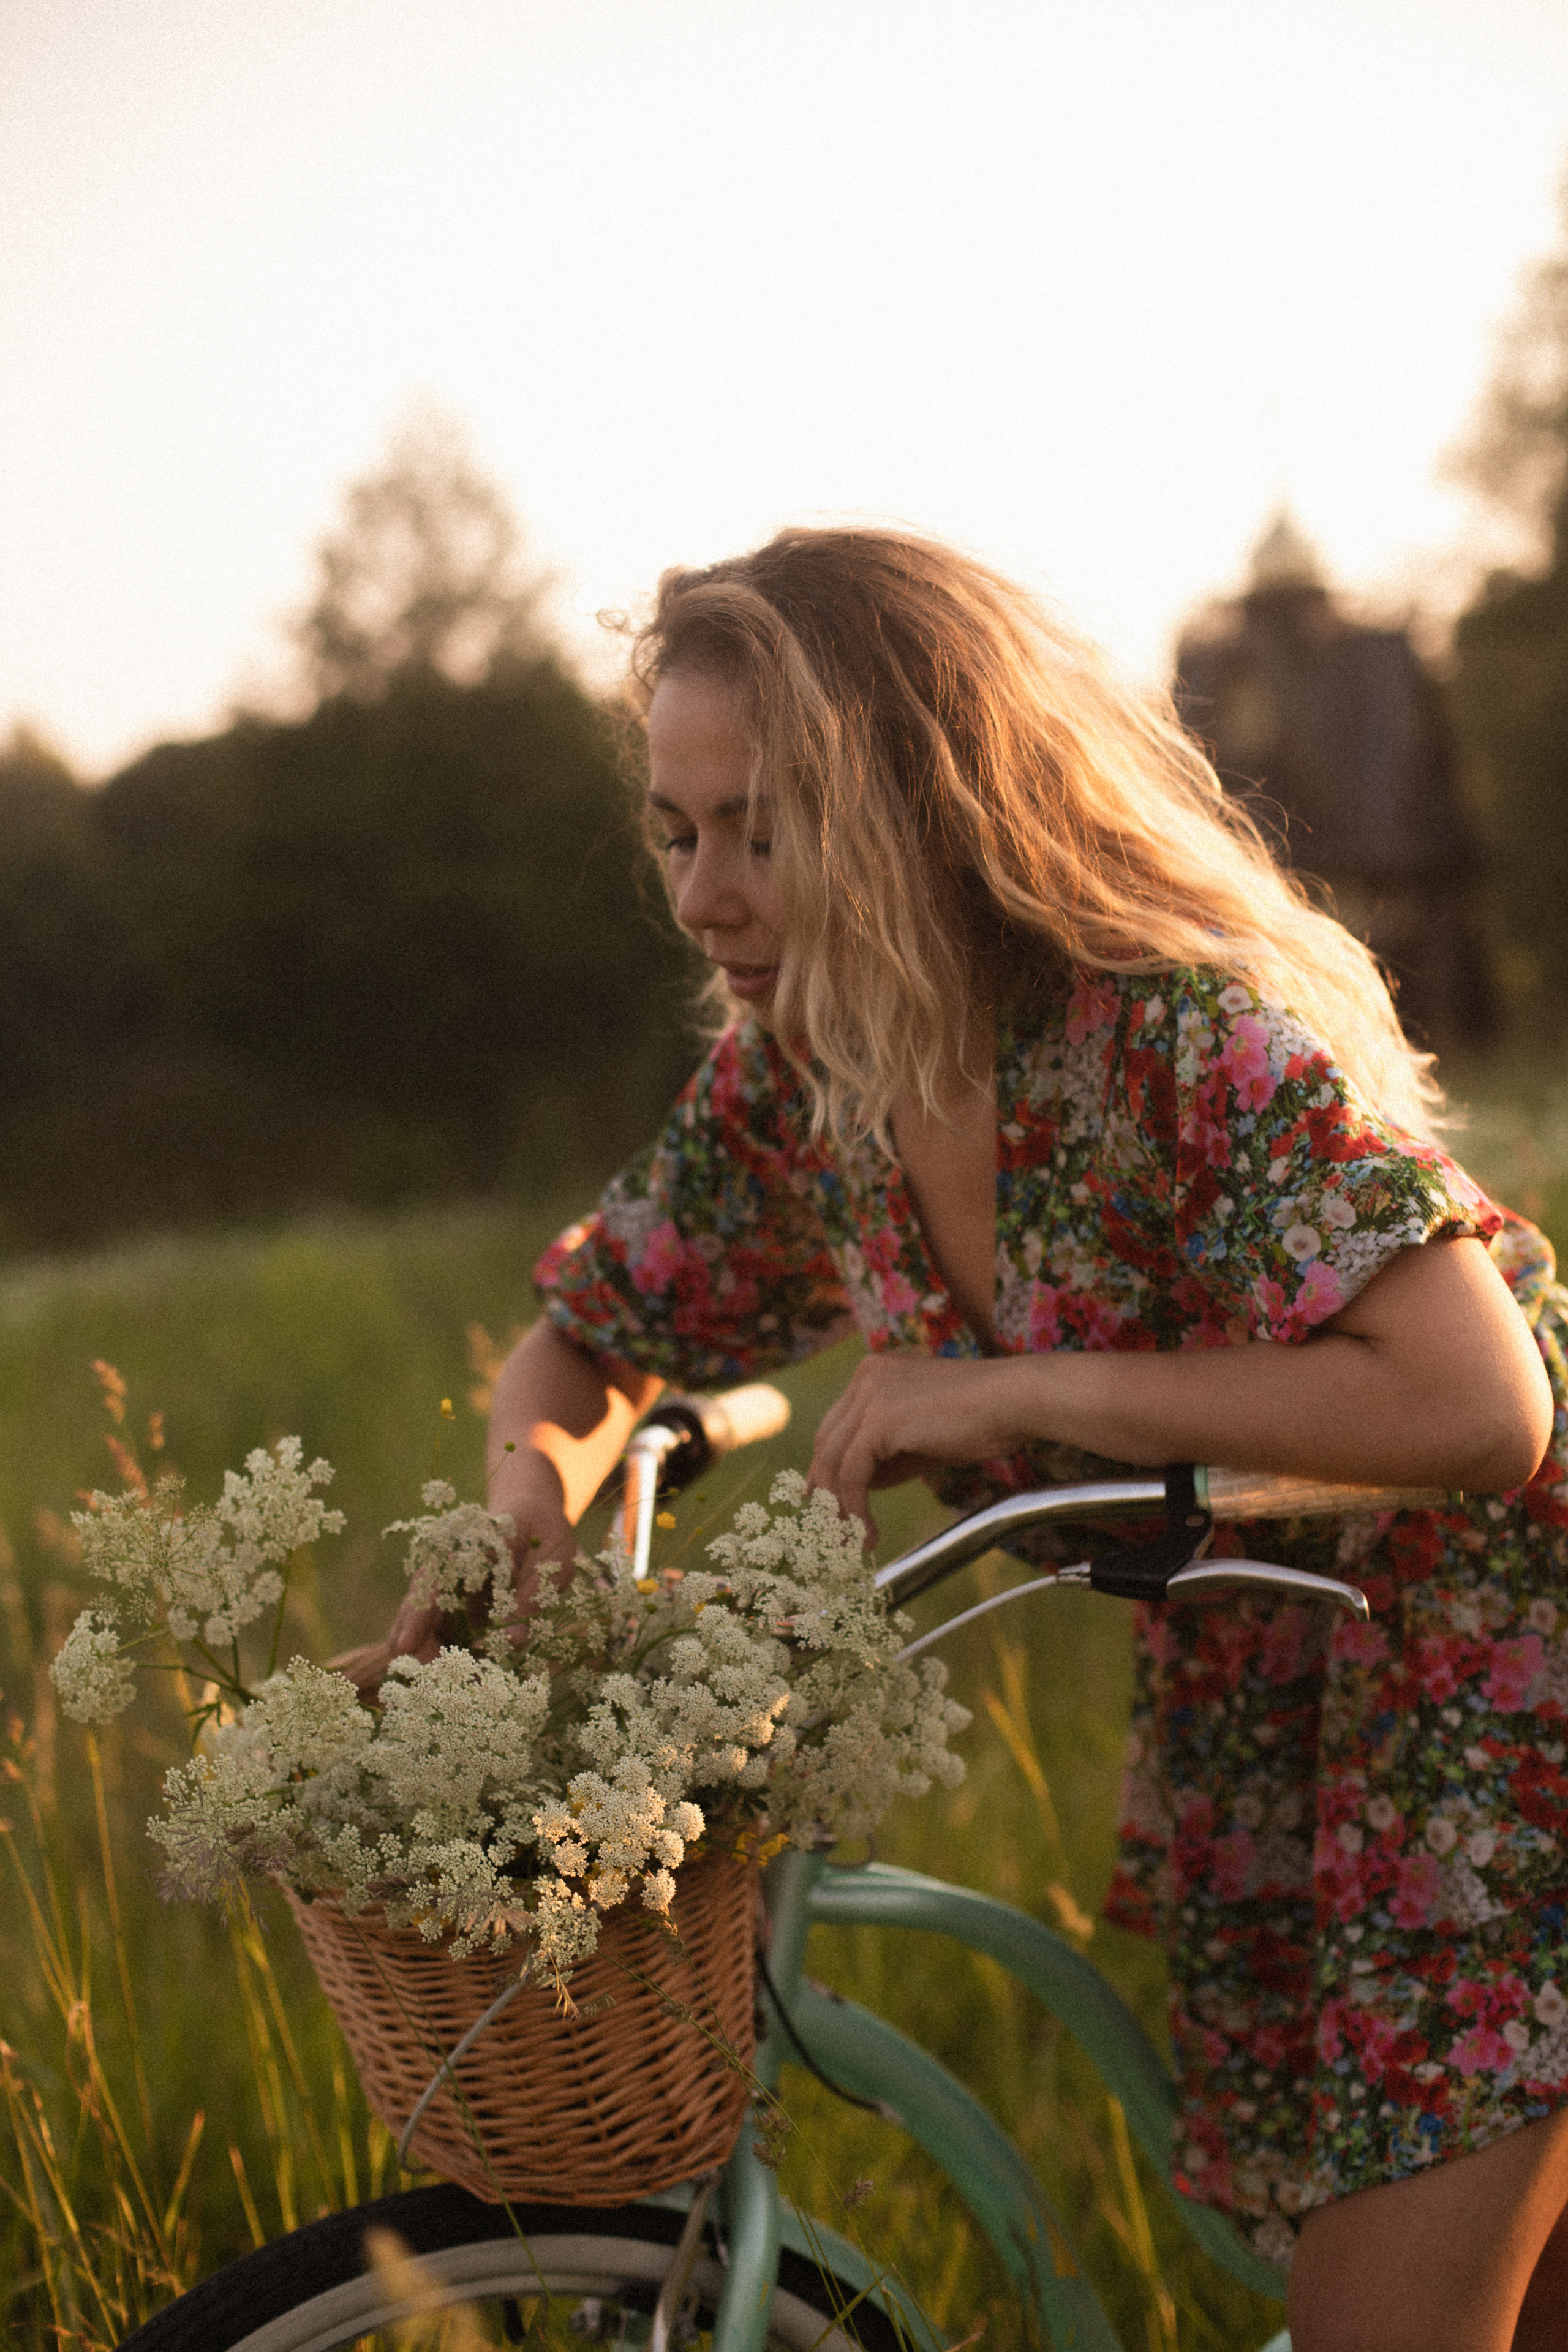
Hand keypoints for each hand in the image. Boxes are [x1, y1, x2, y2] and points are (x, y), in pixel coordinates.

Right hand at [329, 1446, 576, 1698]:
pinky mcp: (453, 1607)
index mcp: (463, 1548)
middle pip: (416, 1610)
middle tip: (442, 1689)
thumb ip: (530, 1595)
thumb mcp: (551, 1560)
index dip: (416, 1616)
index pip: (431, 1582)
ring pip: (422, 1627)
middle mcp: (444, 1568)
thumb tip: (512, 1641)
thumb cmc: (545, 1529)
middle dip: (421, 1651)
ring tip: (451, 1694)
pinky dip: (448, 1659)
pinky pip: (440, 1635)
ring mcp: (445, 1589)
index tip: (405, 1647)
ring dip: (433, 1660)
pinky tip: (461, 1683)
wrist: (532, 1511)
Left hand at [807, 1352, 1041, 1543]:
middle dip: (824, 1493)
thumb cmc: (983, 1419)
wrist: (1017, 1401)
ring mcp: (870, 1394)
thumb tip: (854, 1487)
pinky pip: (852, 1474)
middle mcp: (866, 1376)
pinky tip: (868, 1536)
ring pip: (833, 1462)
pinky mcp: (880, 1419)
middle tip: (829, 1535)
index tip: (827, 1508)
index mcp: (875, 1372)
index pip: (835, 1427)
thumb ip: (887, 1454)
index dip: (827, 1471)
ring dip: (837, 1510)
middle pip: (826, 1443)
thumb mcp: (923, 1438)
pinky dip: (854, 1511)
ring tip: (849, 1546)